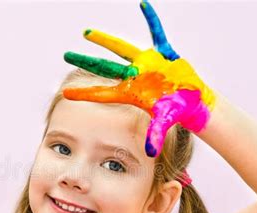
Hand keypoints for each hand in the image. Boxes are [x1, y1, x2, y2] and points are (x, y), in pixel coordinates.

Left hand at [63, 0, 215, 156]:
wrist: (191, 100)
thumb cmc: (176, 111)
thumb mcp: (165, 121)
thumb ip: (156, 134)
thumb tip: (149, 153)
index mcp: (130, 92)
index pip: (102, 93)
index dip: (84, 93)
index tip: (65, 93)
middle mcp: (133, 76)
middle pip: (104, 67)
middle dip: (85, 61)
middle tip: (65, 55)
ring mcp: (145, 64)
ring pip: (121, 49)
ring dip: (105, 41)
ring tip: (86, 32)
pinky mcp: (162, 53)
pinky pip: (157, 33)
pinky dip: (152, 20)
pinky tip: (143, 5)